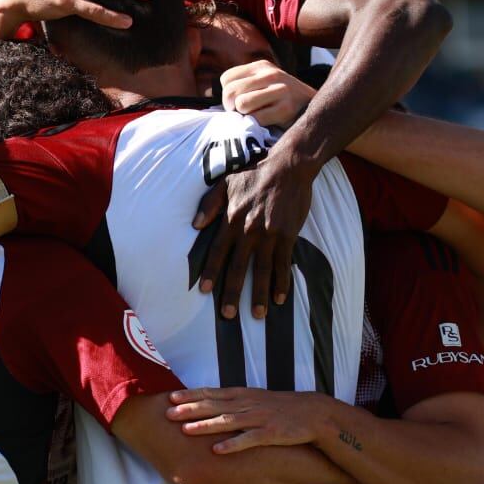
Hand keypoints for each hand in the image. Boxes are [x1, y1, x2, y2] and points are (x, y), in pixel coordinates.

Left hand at [167, 387, 328, 453]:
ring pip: (227, 421)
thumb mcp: (256, 399)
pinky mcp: (271, 433)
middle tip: (167, 412)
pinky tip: (217, 450)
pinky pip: (248, 439)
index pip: (212, 393)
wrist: (313, 414)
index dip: (191, 395)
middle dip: (190, 409)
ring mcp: (259, 418)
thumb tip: (211, 405)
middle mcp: (248, 404)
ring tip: (185, 429)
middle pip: (214, 405)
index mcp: (243, 395)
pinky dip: (232, 444)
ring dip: (205, 425)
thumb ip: (234, 402)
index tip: (170, 396)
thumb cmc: (281, 408)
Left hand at [191, 153, 317, 319]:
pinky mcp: (288, 236)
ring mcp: (270, 235)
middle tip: (228, 315)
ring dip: (260, 294)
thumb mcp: (226, 183)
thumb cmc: (255, 174)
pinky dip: (282, 282)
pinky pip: (283, 264)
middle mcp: (249, 231)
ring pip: (262, 270)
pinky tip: (280, 298)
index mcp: (232, 220)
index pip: (218, 251)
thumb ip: (210, 204)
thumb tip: (195, 225)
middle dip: (232, 293)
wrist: (288, 168)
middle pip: (238, 267)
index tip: (204, 291)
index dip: (211, 272)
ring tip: (258, 315)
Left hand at [220, 62, 315, 127]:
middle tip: (243, 114)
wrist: (319, 109)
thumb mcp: (266, 83)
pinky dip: (256, 125)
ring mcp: (280, 90)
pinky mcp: (285, 109)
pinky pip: (256, 118)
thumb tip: (219, 100)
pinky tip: (266, 123)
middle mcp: (271, 74)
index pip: (226, 79)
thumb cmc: (283, 101)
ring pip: (241, 104)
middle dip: (231, 108)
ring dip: (244, 116)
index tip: (238, 103)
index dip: (227, 94)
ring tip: (255, 117)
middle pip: (230, 92)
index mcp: (262, 66)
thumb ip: (245, 84)